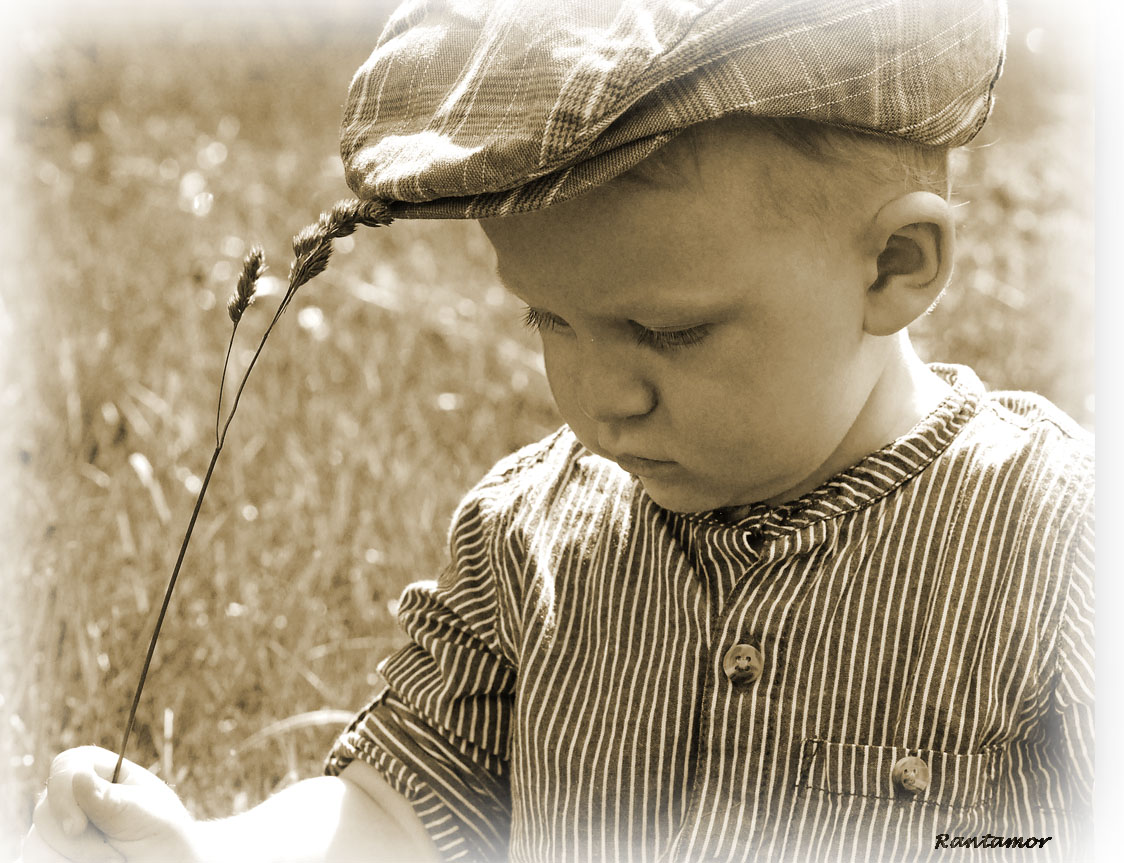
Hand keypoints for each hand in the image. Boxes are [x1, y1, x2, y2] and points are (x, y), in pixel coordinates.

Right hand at [23, 746, 198, 862]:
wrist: (163, 862)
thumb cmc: (162, 833)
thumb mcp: (144, 814)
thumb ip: (111, 800)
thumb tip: (78, 775)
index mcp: (103, 771)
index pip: (67, 766)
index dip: (62, 792)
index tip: (76, 828)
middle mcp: (78, 794)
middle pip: (46, 807)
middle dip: (74, 837)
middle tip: (111, 854)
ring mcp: (65, 821)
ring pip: (41, 837)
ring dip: (73, 853)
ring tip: (111, 857)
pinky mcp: (58, 847)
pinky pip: (41, 854)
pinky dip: (62, 859)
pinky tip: (94, 861)